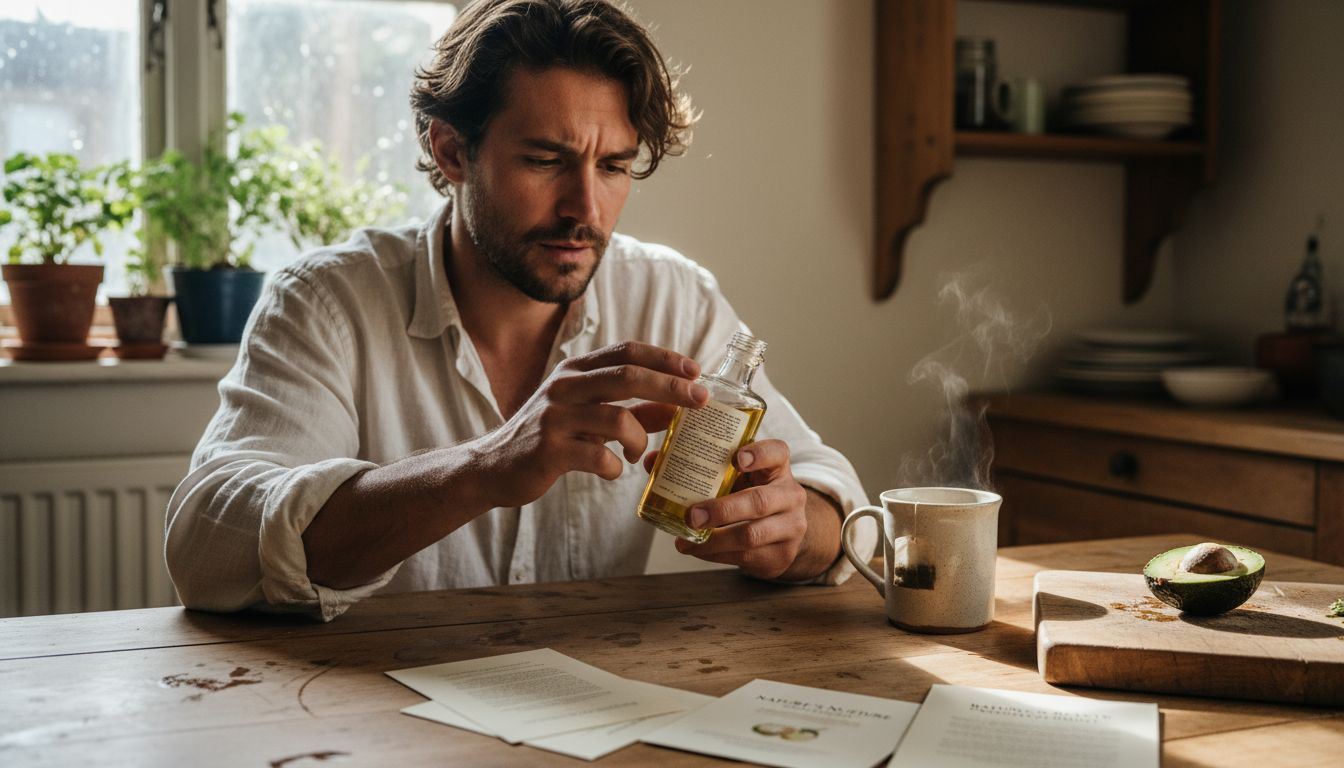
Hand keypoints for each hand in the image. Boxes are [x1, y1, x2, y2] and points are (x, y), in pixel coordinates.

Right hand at [472, 341, 708, 508]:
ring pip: (617, 418)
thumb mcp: (588, 415)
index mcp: (575, 371)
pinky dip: (616, 467)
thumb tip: (677, 409)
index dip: (664, 357)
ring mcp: (555, 417)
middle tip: (701, 400)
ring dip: (640, 439)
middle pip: (628, 375)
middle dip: (670, 386)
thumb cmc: (549, 438)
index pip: (626, 351)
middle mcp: (565, 386)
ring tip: (638, 454)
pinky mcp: (549, 450)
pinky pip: (599, 456)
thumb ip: (631, 410)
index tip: (695, 370)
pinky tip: (613, 470)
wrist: (494, 466)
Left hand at [646, 439, 822, 579]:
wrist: (783, 530)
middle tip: (692, 515)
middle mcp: (790, 495)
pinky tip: (696, 549)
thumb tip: (651, 461)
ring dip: (715, 540)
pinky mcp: (781, 555)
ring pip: (751, 535)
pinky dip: (715, 554)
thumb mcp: (735, 477)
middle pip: (760, 501)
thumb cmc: (749, 493)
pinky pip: (745, 557)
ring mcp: (790, 527)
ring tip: (687, 538)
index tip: (736, 458)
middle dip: (723, 509)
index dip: (759, 454)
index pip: (777, 453)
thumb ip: (700, 466)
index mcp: (777, 467)